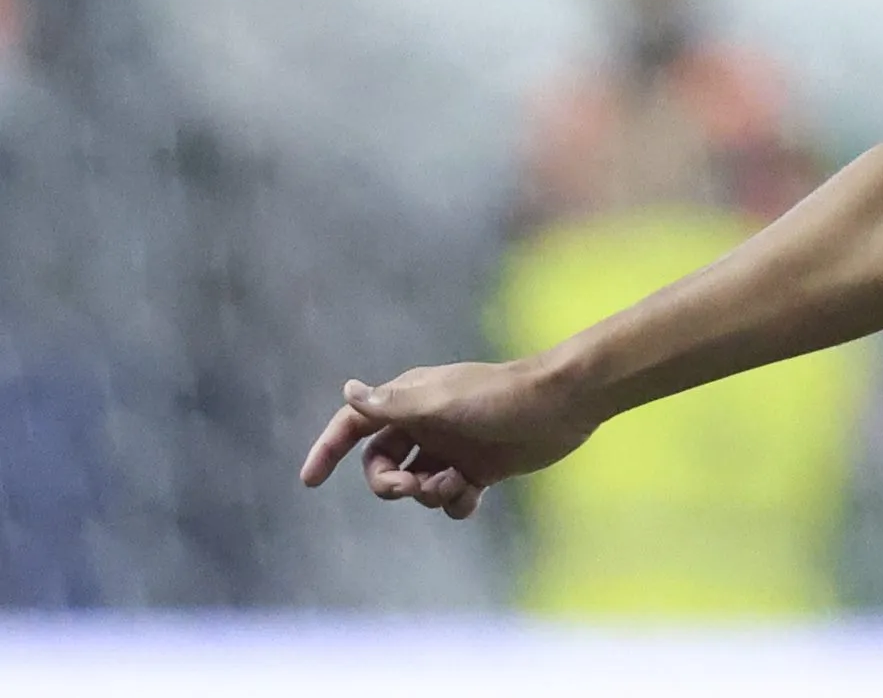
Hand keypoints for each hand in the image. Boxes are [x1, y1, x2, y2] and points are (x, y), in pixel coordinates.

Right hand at [297, 360, 597, 519]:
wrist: (562, 404)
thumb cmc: (499, 397)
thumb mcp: (439, 402)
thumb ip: (392, 404)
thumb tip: (349, 389)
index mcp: (410, 400)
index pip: (355, 423)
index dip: (329, 448)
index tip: (310, 480)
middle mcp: (426, 423)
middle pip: (382, 465)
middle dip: (388, 484)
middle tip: (408, 488)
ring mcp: (453, 447)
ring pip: (416, 486)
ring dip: (427, 493)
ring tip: (456, 482)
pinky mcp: (480, 468)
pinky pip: (450, 498)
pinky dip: (454, 503)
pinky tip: (471, 494)